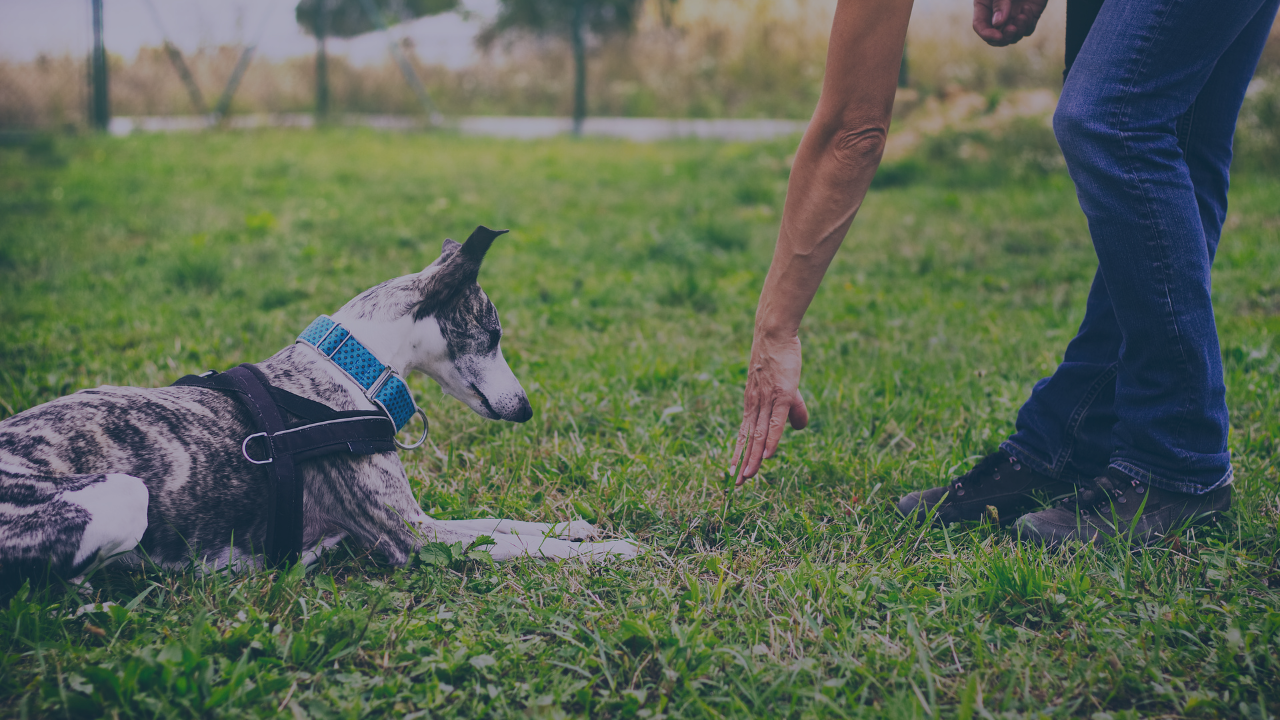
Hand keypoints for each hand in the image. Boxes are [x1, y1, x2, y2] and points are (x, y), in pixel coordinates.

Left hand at [729, 331, 809, 484]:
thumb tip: (799, 428)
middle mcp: (755, 405)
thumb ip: (793, 410)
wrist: (774, 335)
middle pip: (748, 439)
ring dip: (753, 457)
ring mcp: (767, 400)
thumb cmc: (780, 359)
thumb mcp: (786, 388)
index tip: (732, 472)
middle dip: (742, 462)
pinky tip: (768, 456)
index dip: (739, 453)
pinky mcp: (781, 394)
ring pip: (759, 435)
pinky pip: (775, 422)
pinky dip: (771, 440)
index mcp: (752, 404)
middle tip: (735, 484)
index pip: (744, 434)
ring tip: (747, 476)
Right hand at [973, 0, 1047, 45]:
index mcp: (985, 6)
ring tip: (1022, 16)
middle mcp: (997, 15)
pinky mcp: (1028, 17)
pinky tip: (1028, 9)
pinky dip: (1027, 24)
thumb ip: (999, 4)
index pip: (980, 26)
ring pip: (1012, 36)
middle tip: (1012, 29)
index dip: (987, 34)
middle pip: (996, 37)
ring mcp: (1013, 17)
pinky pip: (1027, 30)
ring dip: (1017, 31)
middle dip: (1003, 37)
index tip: (998, 36)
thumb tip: (998, 24)